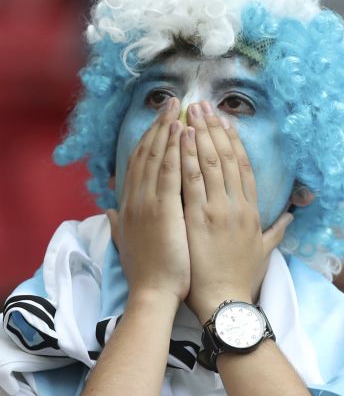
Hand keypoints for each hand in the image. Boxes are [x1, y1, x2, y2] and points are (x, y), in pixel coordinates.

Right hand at [106, 97, 188, 304]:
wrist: (154, 293)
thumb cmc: (149, 272)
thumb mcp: (129, 242)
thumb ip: (120, 223)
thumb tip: (109, 210)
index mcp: (132, 204)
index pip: (141, 162)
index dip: (152, 138)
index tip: (164, 119)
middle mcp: (137, 198)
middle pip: (148, 152)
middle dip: (161, 125)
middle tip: (174, 102)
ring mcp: (148, 202)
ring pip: (158, 157)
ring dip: (169, 128)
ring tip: (181, 106)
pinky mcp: (162, 210)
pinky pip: (169, 172)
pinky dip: (175, 149)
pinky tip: (182, 130)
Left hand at [181, 102, 292, 322]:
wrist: (226, 300)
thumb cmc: (243, 277)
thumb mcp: (265, 250)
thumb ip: (277, 230)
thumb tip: (290, 216)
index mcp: (251, 210)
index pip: (242, 167)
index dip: (233, 142)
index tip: (225, 122)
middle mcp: (237, 204)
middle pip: (225, 157)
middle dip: (214, 129)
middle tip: (203, 105)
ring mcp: (218, 209)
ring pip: (209, 162)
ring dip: (199, 134)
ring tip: (190, 111)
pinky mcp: (199, 217)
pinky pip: (191, 180)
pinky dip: (186, 156)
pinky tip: (180, 137)